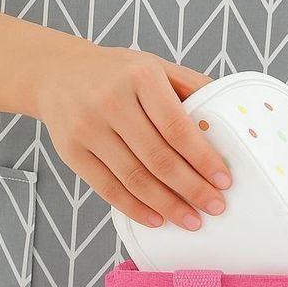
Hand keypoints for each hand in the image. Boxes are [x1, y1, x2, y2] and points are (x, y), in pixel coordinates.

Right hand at [34, 41, 229, 230]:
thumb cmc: (118, 74)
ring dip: (168, 205)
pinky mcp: (71, 151)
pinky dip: (135, 208)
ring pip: (134, 178)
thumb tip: (231, 115)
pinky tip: (158, 219)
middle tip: (215, 207)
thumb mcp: (155, 67)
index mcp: (140, 77)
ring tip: (191, 220)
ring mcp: (87, 127)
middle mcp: (110, 100)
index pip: (178, 128)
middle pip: (158, 158)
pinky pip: (108, 188)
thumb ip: (192, 87)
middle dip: (192, 189)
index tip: (224, 181)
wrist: (56, 72)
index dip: (203, 159)